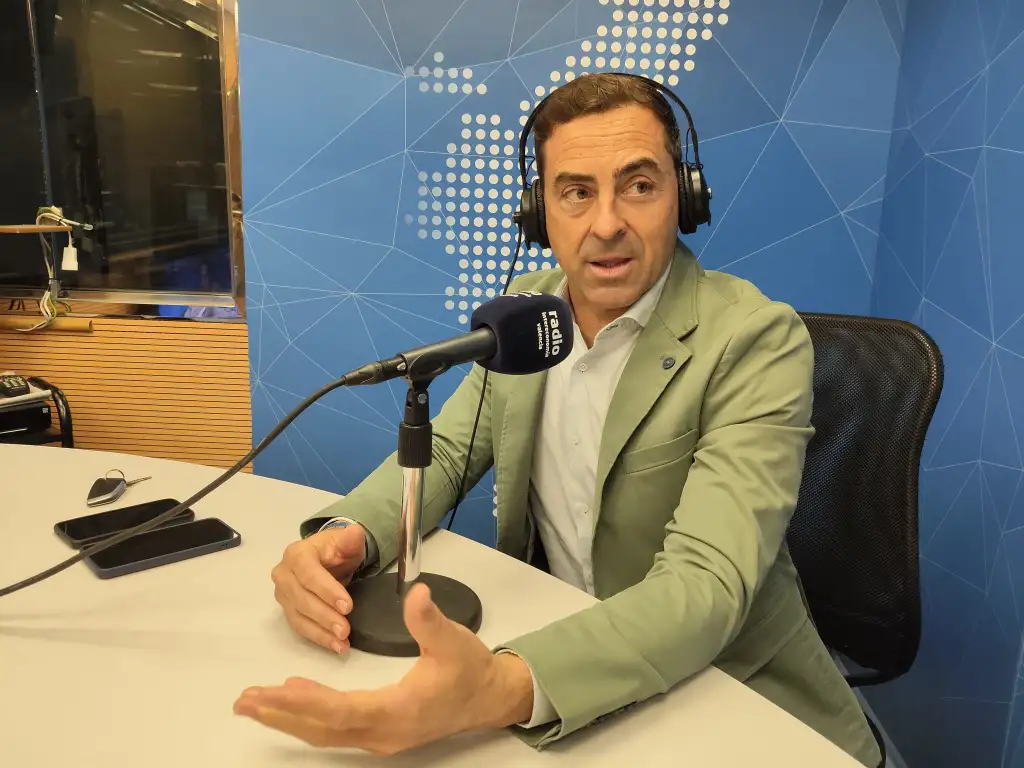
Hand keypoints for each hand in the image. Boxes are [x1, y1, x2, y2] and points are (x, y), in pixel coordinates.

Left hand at [235, 583, 534, 754]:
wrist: (490, 697)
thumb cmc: (471, 669)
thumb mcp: (453, 640)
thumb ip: (429, 620)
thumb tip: (415, 593)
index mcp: (398, 710)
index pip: (341, 710)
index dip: (305, 701)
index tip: (273, 688)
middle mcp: (384, 732)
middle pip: (323, 728)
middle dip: (281, 714)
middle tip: (244, 701)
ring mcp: (381, 737)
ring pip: (325, 733)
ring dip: (288, 718)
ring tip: (253, 704)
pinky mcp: (381, 732)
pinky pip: (335, 730)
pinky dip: (308, 718)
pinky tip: (291, 703)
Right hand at [271, 525, 365, 653]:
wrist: (325, 558)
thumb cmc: (335, 549)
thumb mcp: (345, 541)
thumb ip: (350, 539)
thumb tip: (354, 532)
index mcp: (296, 554)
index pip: (309, 574)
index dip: (327, 591)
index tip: (347, 606)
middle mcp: (283, 574)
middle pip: (302, 598)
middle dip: (324, 616)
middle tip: (345, 630)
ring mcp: (283, 594)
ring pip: (299, 616)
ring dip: (321, 632)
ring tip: (342, 643)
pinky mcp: (287, 610)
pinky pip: (300, 627)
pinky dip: (318, 638)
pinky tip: (335, 647)